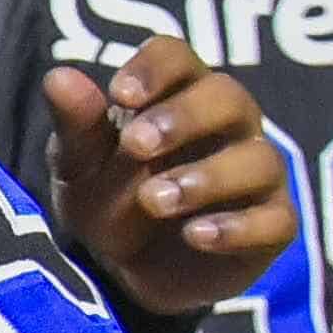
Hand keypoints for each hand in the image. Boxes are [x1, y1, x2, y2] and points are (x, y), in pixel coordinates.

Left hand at [43, 34, 297, 315]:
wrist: (125, 274)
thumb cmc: (108, 200)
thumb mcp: (80, 168)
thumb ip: (76, 125)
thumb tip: (58, 77)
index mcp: (178, 95)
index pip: (178, 57)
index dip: (155, 69)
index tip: (121, 95)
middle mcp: (228, 127)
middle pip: (228, 98)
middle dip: (183, 118)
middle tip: (136, 146)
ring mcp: (256, 175)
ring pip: (258, 159)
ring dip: (205, 177)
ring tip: (153, 200)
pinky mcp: (271, 226)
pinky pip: (274, 220)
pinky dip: (237, 228)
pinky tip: (195, 235)